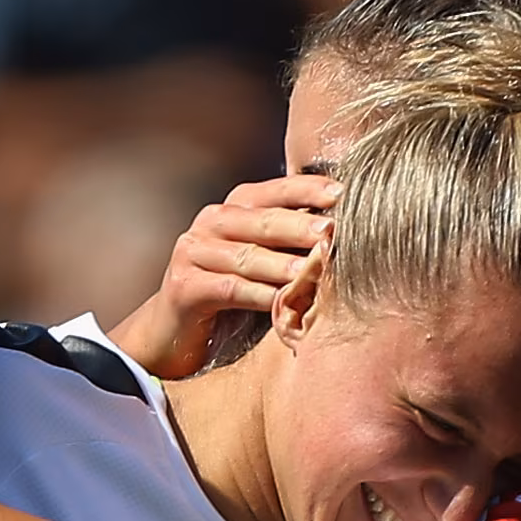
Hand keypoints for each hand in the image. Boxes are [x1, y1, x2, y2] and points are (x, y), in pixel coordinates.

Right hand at [111, 173, 338, 379]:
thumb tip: (346, 233)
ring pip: (247, 256)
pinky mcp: (184, 286)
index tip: (344, 194)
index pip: (277, 191)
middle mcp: (212, 222)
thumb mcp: (263, 262)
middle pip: (263, 221)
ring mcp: (194, 251)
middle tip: (332, 232)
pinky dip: (257, 295)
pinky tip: (280, 301)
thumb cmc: (231, 294)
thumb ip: (292, 243)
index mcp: (235, 208)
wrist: (174, 330)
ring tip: (311, 270)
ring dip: (282, 264)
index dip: (310, 190)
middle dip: (301, 226)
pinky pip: (228, 289)